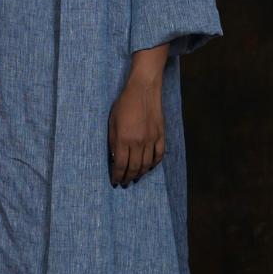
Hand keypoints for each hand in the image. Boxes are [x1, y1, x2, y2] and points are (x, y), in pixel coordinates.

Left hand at [108, 46, 167, 186]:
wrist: (143, 90)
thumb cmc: (124, 104)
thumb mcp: (112, 123)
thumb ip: (113, 142)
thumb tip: (114, 159)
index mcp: (123, 139)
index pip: (120, 165)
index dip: (117, 175)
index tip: (115, 182)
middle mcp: (138, 142)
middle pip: (134, 168)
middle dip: (128, 178)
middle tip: (124, 183)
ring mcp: (151, 139)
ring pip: (147, 164)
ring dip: (140, 174)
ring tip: (135, 178)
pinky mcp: (161, 135)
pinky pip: (159, 155)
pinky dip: (154, 164)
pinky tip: (149, 167)